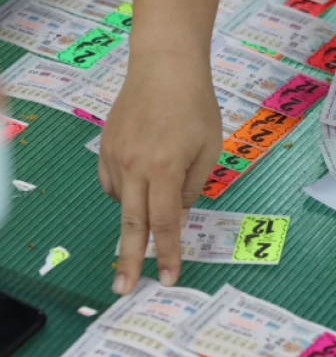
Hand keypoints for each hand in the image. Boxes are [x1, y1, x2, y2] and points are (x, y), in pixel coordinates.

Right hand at [99, 51, 220, 293]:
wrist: (164, 65)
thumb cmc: (196, 106)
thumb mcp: (209, 151)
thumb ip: (192, 188)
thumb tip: (178, 217)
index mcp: (164, 169)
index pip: (165, 224)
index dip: (168, 254)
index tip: (167, 279)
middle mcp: (134, 166)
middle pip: (131, 224)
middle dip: (128, 260)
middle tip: (123, 290)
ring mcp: (114, 156)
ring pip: (122, 202)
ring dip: (135, 216)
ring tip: (152, 206)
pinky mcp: (104, 147)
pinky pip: (111, 184)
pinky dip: (124, 194)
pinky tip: (140, 185)